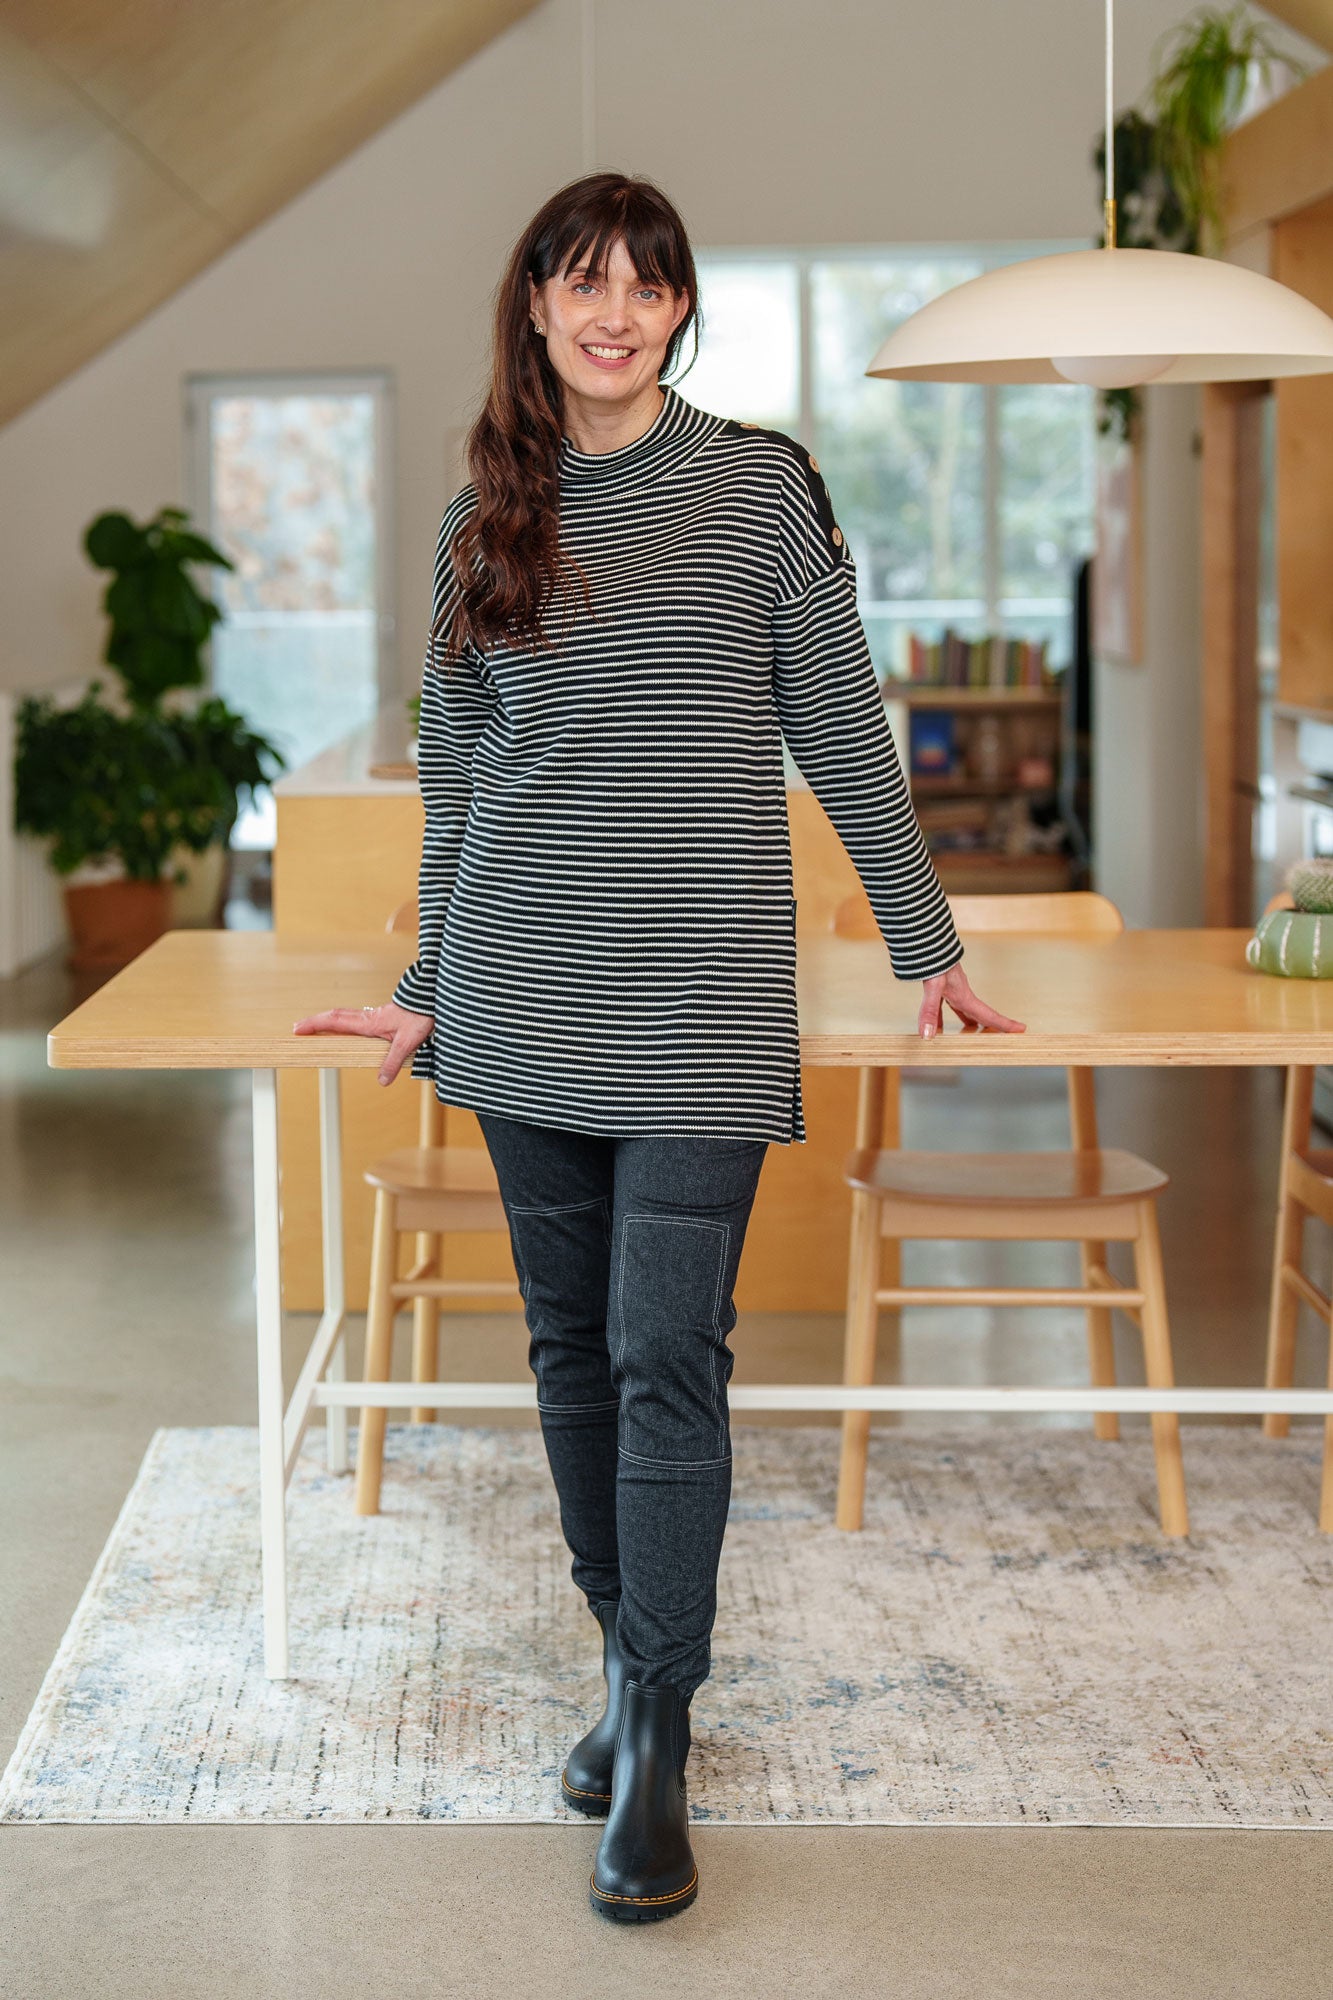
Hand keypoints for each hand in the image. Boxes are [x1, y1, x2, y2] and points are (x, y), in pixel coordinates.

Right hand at [292, 1000, 433, 1085]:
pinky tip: (345, 1031)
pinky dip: (343, 1023)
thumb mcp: (407, 1043)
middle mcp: (367, 1018)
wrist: (431, 999)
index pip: (335, 1021)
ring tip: (315, 1029)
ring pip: (344, 1017)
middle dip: (315, 1022)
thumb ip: (392, 1061)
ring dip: (327, 1021)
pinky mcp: (382, 1018)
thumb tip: (382, 1080)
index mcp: (368, 1023)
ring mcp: (374, 1016)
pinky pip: (356, 1019)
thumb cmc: (420, 1016)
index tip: (297, 1029)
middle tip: (297, 1028)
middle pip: (334, 1017)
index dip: (315, 1024)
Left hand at [918, 961, 1025, 1040]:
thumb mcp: (933, 986)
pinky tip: (936, 1024)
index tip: (1022, 1029)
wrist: (927, 939)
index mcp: (965, 996)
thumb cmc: (934, 959)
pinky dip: (942, 1016)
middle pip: (980, 1014)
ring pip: (963, 1010)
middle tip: (1004, 1036)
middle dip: (992, 1026)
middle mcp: (961, 993)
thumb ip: (930, 1011)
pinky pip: (944, 1004)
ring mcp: (952, 989)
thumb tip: (928, 1035)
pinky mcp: (940, 985)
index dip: (1004, 1024)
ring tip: (970, 1034)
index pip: (988, 1015)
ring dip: (968, 1022)